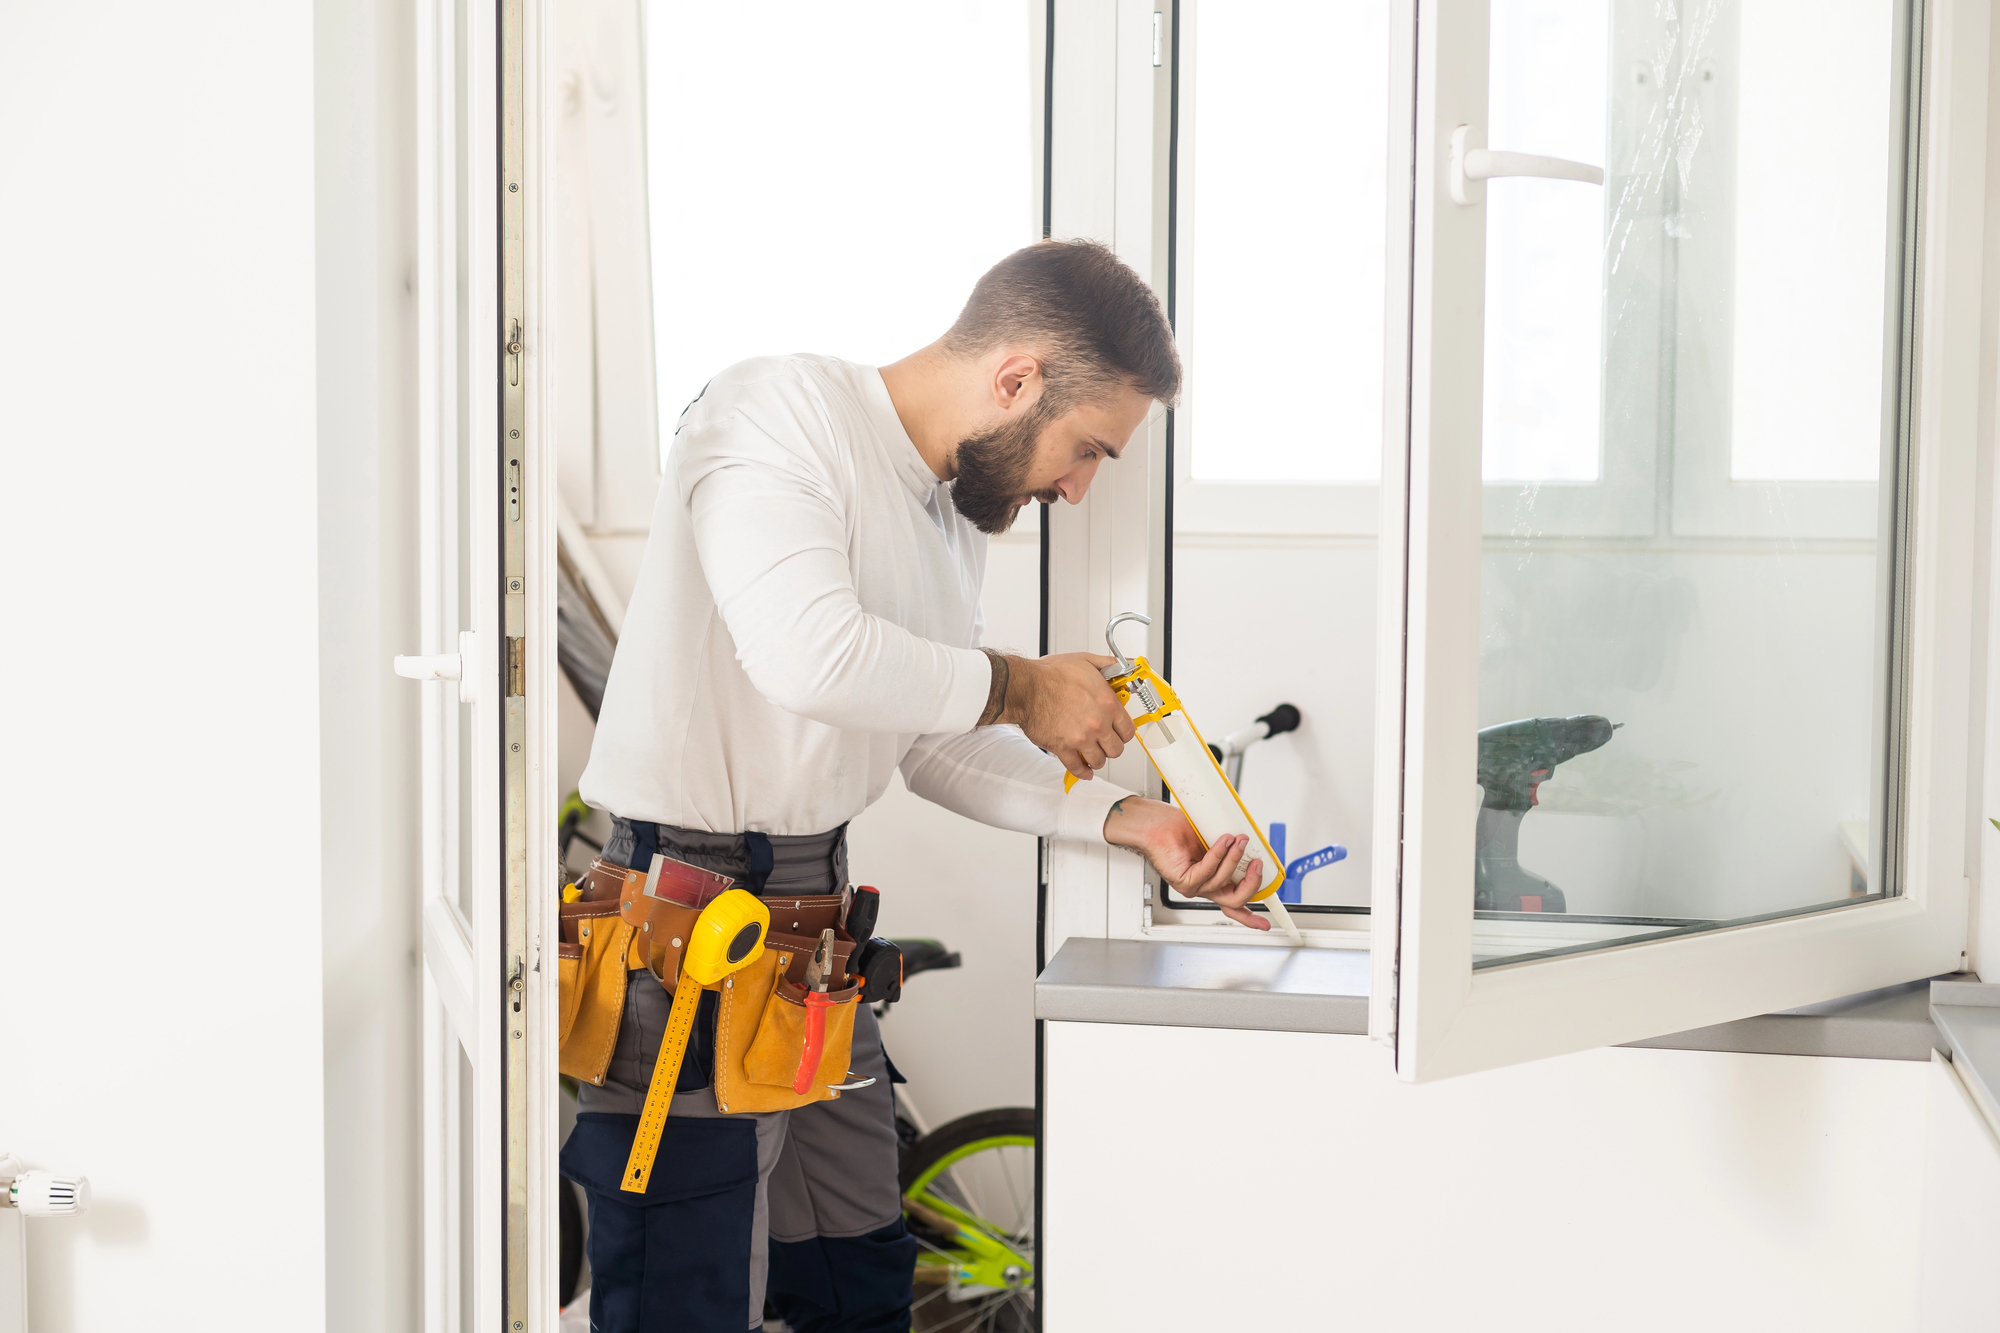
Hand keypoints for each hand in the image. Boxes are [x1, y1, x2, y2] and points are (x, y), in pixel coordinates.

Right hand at [1001, 653, 1135, 780]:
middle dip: (1111, 746)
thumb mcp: (1085, 661)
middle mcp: (1097, 724)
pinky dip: (1082, 772)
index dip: (1123, 732)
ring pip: (1099, 761)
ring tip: (1093, 752)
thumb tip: (1127, 665)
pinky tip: (1084, 770)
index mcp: (1106, 704)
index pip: (1128, 730)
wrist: (1025, 688)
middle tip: (1105, 742)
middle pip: (1116, 749)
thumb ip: (1109, 665)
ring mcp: (1080, 738)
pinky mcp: (1063, 748)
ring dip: (1097, 758)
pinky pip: (1077, 768)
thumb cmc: (1051, 675)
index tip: (1119, 731)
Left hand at [1101, 796, 1269, 929]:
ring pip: (1222, 882)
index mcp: (1214, 881)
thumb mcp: (1215, 840)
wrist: (1155, 825)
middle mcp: (1204, 888)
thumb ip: (1233, 848)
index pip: (1234, 905)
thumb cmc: (1179, 830)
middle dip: (1251, 883)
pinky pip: (1206, 871)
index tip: (1265, 924)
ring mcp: (1193, 887)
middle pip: (1234, 901)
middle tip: (1258, 864)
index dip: (1250, 917)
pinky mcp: (1183, 880)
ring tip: (1238, 840)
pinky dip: (1218, 855)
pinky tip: (1223, 842)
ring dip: (1234, 858)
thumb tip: (1252, 844)